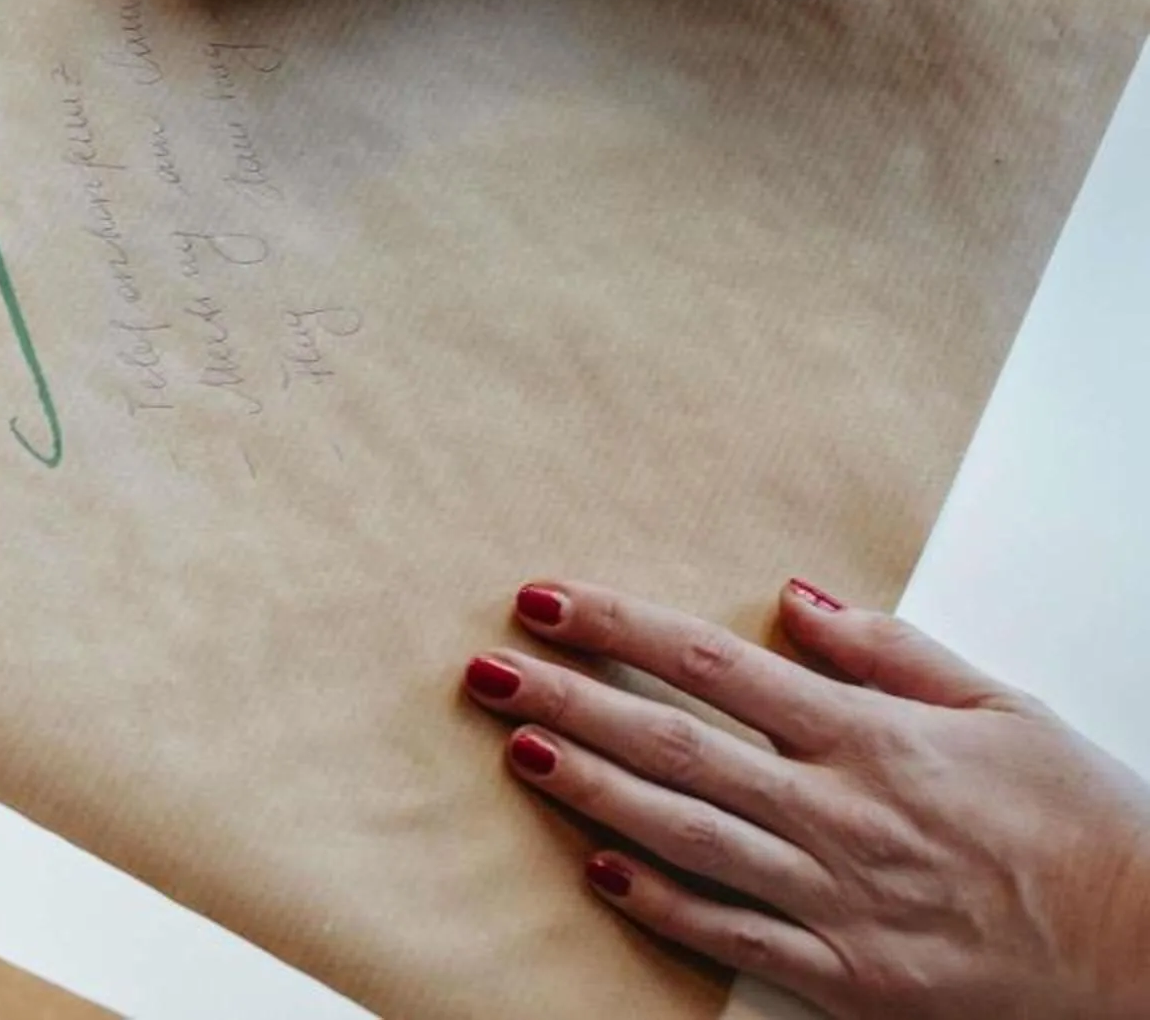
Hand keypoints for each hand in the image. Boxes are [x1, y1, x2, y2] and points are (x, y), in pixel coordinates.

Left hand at [464, 577, 1149, 1016]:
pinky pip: (730, 934)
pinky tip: (594, 867)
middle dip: (568, 701)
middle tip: (485, 669)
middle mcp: (839, 812)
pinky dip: (658, 902)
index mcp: (870, 738)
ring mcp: (836, 896)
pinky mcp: (847, 972)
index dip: (618, 628)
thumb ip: (889, 650)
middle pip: (672, 744)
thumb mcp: (1000, 709)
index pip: (712, 664)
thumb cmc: (1086, 825)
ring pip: (682, 833)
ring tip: (515, 749)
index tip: (544, 599)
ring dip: (588, 789)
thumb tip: (796, 598)